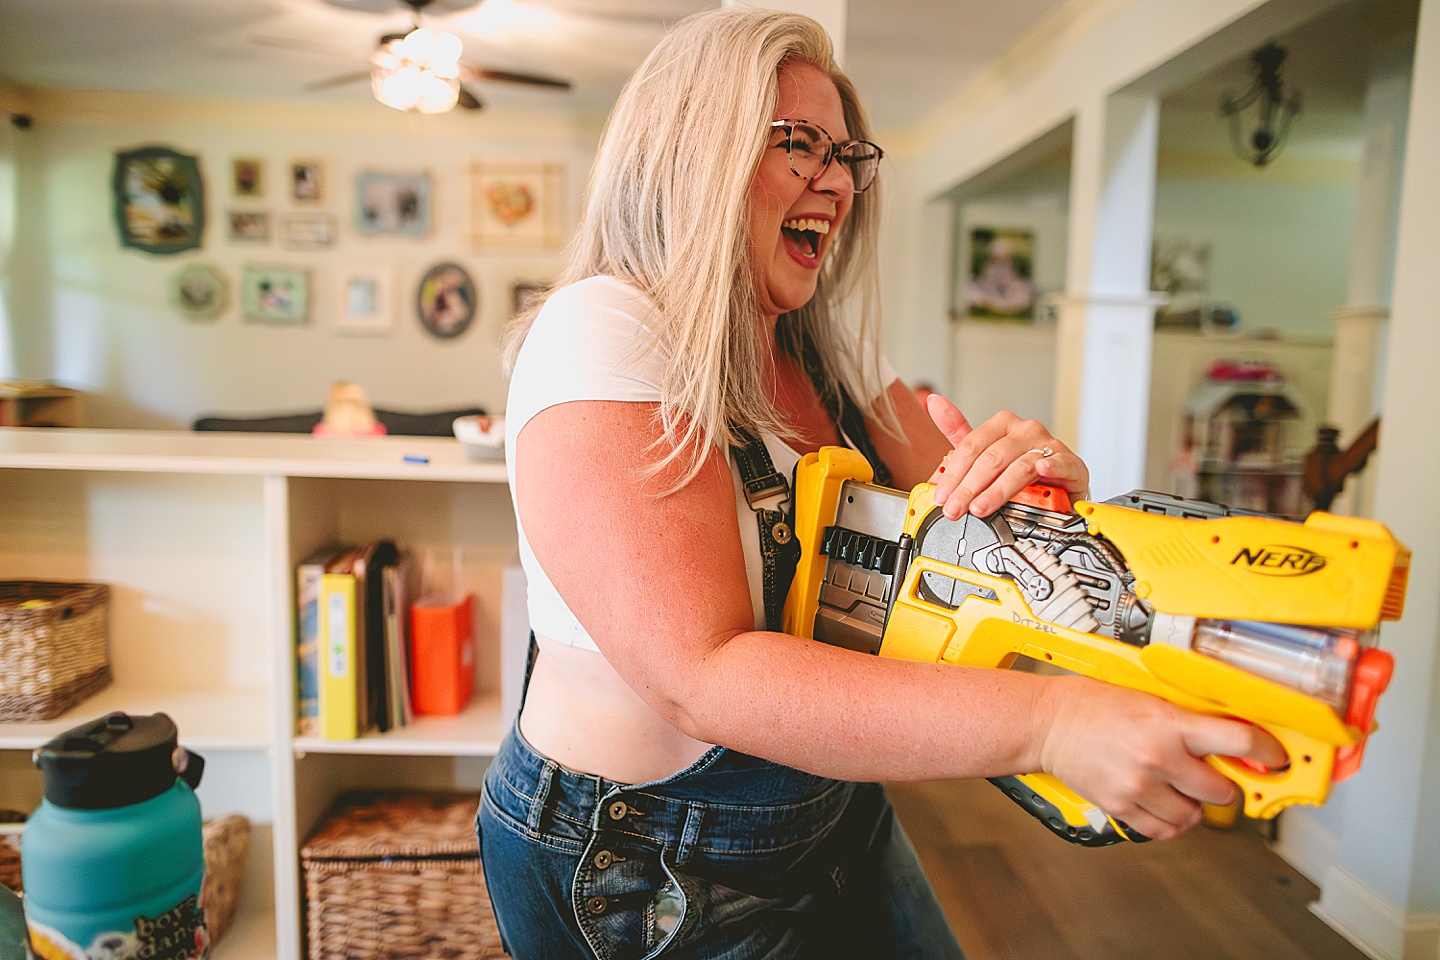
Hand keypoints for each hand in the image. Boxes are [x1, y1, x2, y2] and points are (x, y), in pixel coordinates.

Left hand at [924, 394, 1089, 518]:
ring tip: (980, 508)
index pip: (971, 447)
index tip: (941, 497)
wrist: (1060, 485)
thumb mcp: (985, 452)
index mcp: (1002, 425)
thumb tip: (934, 402)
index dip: (953, 474)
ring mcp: (1049, 445)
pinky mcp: (1070, 462)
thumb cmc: (1021, 469)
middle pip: (990, 459)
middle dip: (968, 488)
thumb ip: (958, 432)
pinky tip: (1042, 471)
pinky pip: (1060, 463)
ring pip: (1018, 467)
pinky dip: (1052, 466)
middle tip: (955, 509)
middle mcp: (1025, 431)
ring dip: (996, 490)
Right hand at [1037, 677, 1288, 839]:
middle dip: (1224, 784)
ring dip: (1194, 806)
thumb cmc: (1093, 705)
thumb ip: (1187, 721)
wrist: (1047, 723)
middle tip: (1214, 776)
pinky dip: (1170, 823)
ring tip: (1181, 790)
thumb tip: (1230, 740)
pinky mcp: (1121, 807)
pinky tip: (1164, 805)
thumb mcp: (1148, 699)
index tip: (1276, 758)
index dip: (1268, 752)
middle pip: (1222, 791)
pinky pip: (1163, 830)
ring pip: (1194, 816)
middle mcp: (1156, 757)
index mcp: (1168, 724)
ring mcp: (1138, 787)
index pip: (1238, 740)